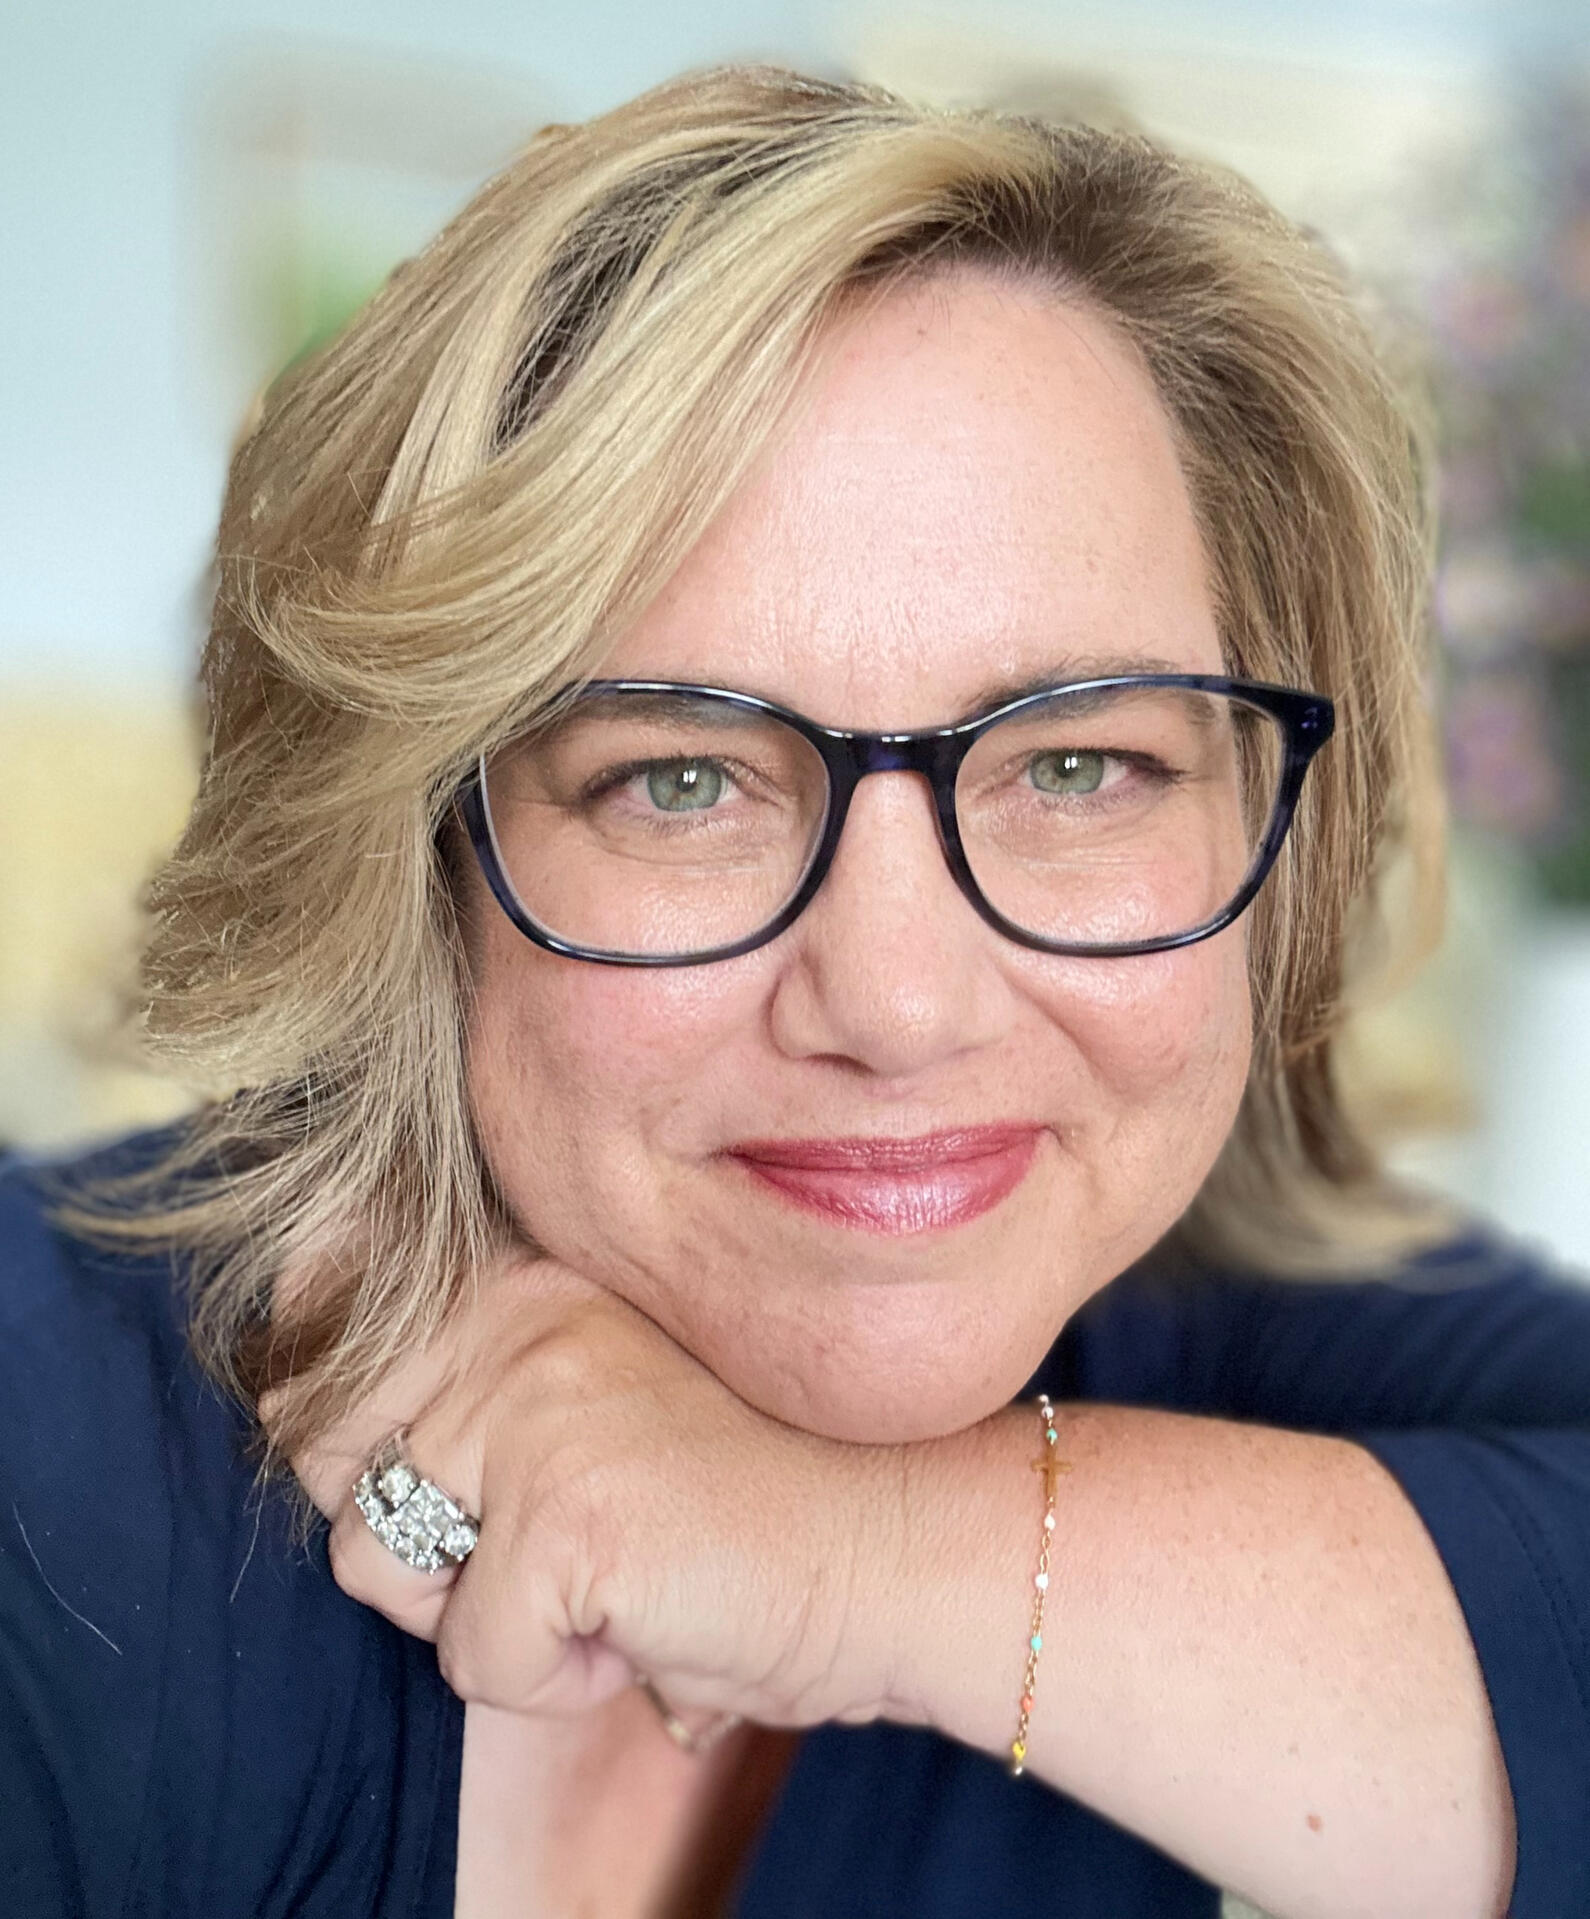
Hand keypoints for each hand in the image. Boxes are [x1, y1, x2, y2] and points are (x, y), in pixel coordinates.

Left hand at [273, 1250, 907, 1729]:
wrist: (889, 1547)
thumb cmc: (738, 1497)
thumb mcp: (580, 1404)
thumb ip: (453, 1380)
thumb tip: (276, 1389)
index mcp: (519, 1277)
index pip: (326, 1321)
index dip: (343, 1421)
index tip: (457, 1462)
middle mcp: (515, 1319)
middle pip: (322, 1458)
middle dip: (411, 1531)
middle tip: (552, 1534)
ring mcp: (534, 1409)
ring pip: (374, 1566)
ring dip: (480, 1610)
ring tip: (604, 1576)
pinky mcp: (562, 1517)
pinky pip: (473, 1657)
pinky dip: (555, 1678)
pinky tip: (649, 1622)